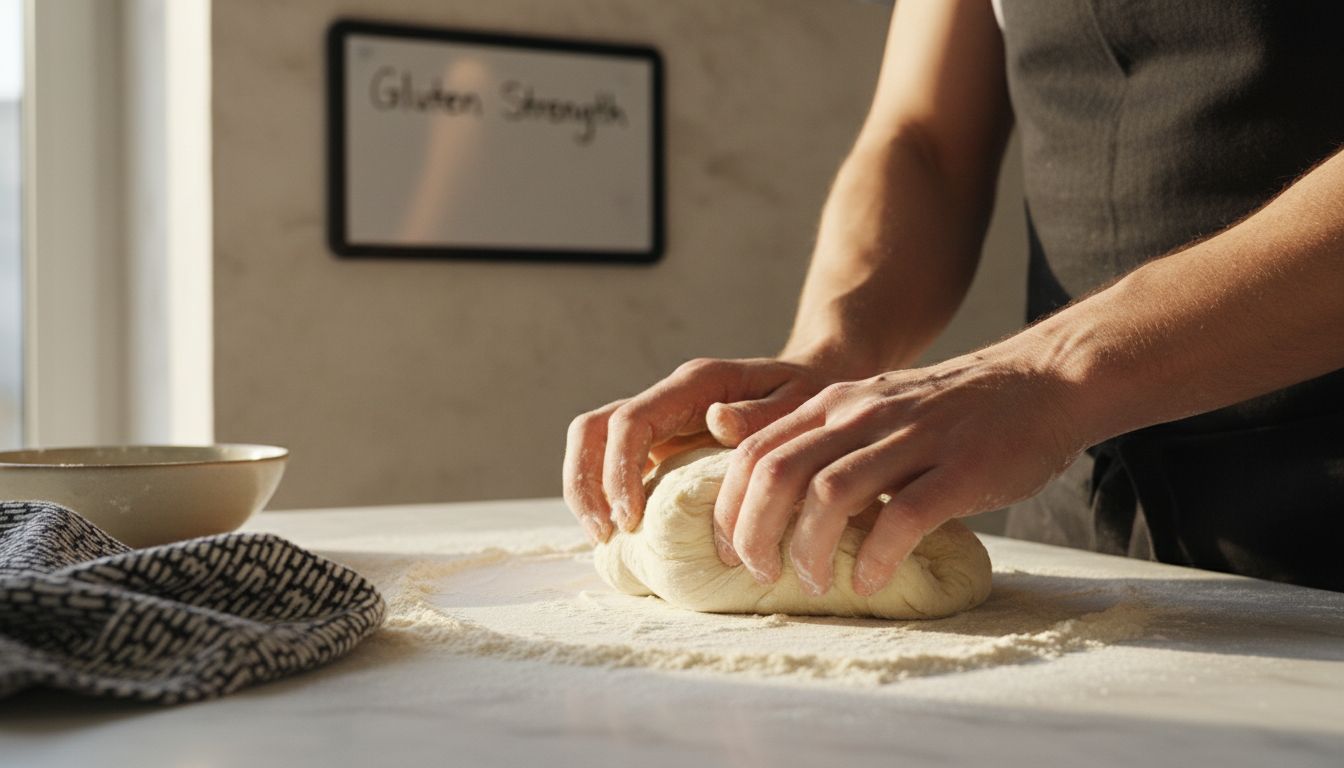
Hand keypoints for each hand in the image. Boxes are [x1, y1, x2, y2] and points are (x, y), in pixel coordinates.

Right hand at [563, 356, 847, 542]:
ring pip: (593, 443)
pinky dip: (605, 495)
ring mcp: (660, 422)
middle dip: (586, 481)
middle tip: (605, 534)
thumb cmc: (810, 396)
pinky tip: (620, 533)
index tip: (631, 519)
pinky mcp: (661, 445)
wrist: (816, 384)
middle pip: (593, 428)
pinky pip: (615, 462)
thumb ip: (761, 414)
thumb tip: (717, 420)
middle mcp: (667, 399)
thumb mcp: (800, 401)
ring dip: (586, 490)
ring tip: (605, 538)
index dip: (619, 471)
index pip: (632, 421)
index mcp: (695, 385)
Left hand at [713, 342, 1084, 595]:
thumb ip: (825, 441)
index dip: (730, 506)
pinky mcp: (960, 468)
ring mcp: (912, 438)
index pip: (755, 452)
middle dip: (755, 531)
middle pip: (779, 472)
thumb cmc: (951, 412)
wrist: (1041, 383)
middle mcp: (863, 414)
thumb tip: (769, 499)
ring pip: (831, 493)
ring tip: (813, 582)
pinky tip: (869, 580)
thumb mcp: (873, 408)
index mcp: (835, 403)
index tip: (728, 549)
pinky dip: (876, 556)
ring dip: (809, 548)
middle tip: (759, 572)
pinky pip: (903, 516)